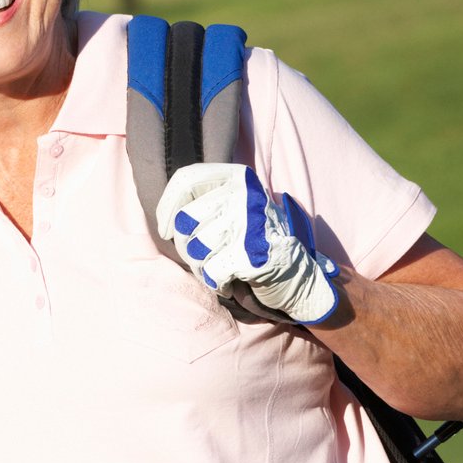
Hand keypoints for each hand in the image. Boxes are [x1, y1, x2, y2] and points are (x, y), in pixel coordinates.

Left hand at [154, 163, 339, 324]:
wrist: (299, 275)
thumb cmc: (256, 242)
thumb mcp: (236, 209)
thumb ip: (206, 201)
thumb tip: (164, 214)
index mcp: (239, 179)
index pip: (186, 179)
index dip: (166, 207)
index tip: (165, 229)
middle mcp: (245, 196)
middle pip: (184, 220)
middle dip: (186, 246)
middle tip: (204, 255)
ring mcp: (249, 224)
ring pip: (194, 249)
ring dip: (202, 266)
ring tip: (222, 266)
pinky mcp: (251, 254)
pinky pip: (211, 272)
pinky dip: (218, 283)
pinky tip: (233, 280)